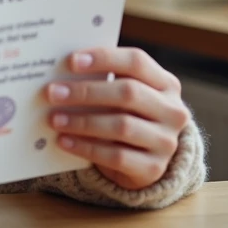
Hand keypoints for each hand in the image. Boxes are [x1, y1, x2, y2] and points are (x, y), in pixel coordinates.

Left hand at [46, 47, 190, 190]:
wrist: (144, 160)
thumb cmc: (126, 114)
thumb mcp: (123, 94)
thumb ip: (103, 79)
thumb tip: (62, 73)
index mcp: (166, 83)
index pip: (137, 61)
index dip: (104, 58)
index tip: (72, 61)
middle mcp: (173, 111)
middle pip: (128, 93)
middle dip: (86, 91)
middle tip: (54, 92)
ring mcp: (166, 141)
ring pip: (122, 125)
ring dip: (82, 121)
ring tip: (55, 119)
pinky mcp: (154, 168)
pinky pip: (116, 156)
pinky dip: (86, 147)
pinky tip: (64, 141)